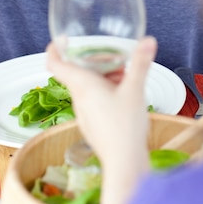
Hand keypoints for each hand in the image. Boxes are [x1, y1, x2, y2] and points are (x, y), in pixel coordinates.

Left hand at [46, 36, 157, 203]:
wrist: (124, 163)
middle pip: (77, 72)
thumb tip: (148, 40)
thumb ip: (141, 63)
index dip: (54, 49)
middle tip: (114, 60)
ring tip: (124, 77)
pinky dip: (105, 91)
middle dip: (95, 62)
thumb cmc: (125, 127)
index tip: (60, 40)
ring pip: (86, 86)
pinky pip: (93, 100)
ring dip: (102, 76)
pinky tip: (123, 95)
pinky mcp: (92, 123)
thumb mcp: (135, 89)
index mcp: (82, 85)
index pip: (56, 63)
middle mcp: (78, 98)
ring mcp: (84, 112)